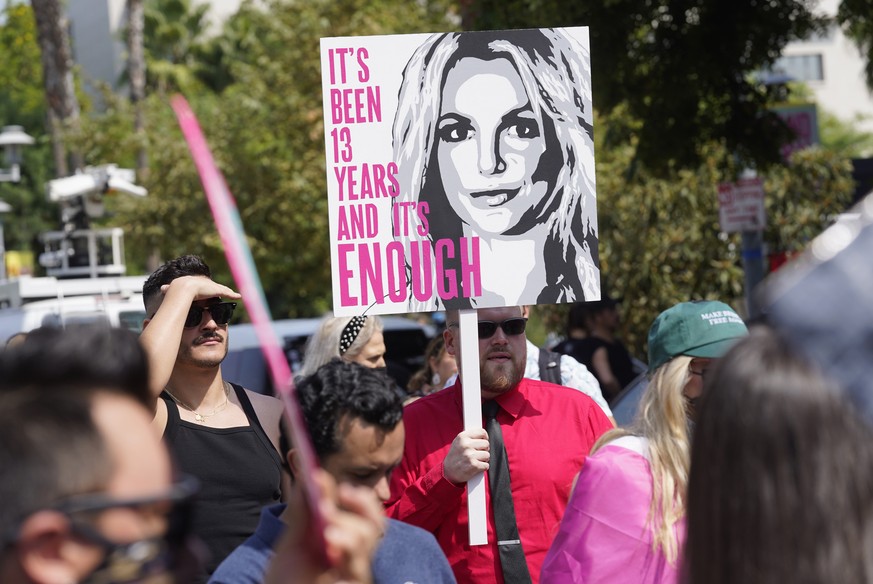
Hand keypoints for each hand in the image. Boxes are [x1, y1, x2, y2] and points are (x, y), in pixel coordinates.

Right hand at [160, 275, 241, 301]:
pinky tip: (238, 297)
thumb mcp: (173, 290)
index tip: (211, 290)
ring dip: (229, 292)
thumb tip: (161, 289)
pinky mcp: (217, 290)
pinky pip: (227, 293)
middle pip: (215, 287)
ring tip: (235, 295)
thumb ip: (168, 290)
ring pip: (223, 289)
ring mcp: (211, 287)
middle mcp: (205, 284)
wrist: (182, 287)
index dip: (209, 289)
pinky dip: (233, 295)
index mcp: (197, 283)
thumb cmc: (176, 289)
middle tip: (227, 292)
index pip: (205, 286)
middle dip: (221, 289)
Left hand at [265, 469, 382, 583]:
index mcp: (341, 541)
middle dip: (360, 509)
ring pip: (366, 544)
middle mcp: (352, 558)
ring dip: (350, 531)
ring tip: (329, 532)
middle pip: (375, 526)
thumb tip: (308, 476)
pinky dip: (347, 556)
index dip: (359, 498)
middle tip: (337, 502)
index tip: (343, 486)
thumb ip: (301, 515)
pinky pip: (358, 573)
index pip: (364, 514)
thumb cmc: (285, 582)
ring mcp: (352, 574)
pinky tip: (333, 553)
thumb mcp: (290, 545)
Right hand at [443, 428, 489, 484]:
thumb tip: (484, 435)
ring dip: (484, 459)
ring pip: (487, 455)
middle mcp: (466, 445)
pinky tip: (475, 466)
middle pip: (486, 444)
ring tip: (475, 460)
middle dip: (484, 449)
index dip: (485, 437)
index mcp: (462, 437)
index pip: (482, 432)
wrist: (448, 472)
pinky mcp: (474, 465)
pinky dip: (483, 467)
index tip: (483, 440)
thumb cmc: (455, 456)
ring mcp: (470, 455)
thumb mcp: (458, 442)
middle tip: (477, 453)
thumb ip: (470, 437)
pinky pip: (486, 465)